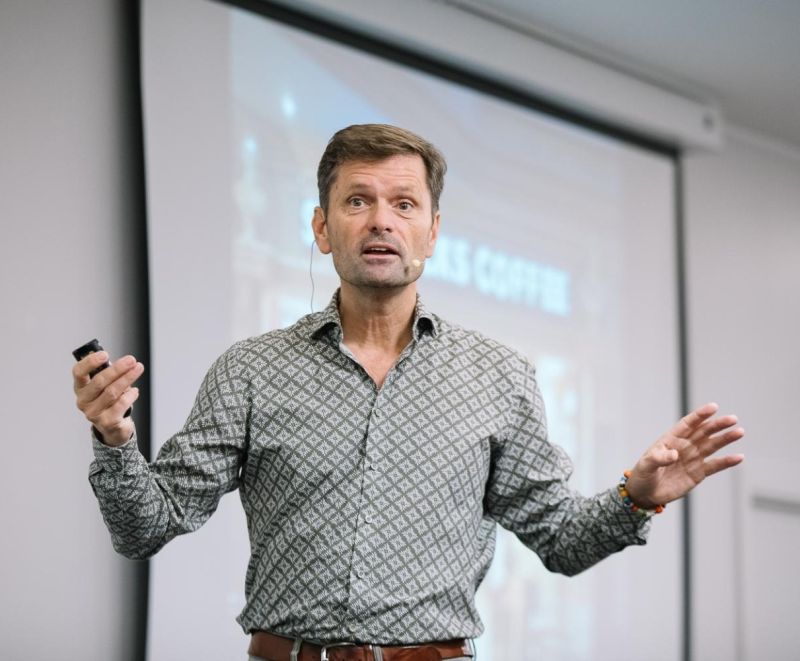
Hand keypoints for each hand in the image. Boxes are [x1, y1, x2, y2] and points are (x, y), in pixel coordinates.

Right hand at [73, 352, 143, 446]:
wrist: (113, 427)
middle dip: (118, 369)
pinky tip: (135, 391)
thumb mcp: (105, 385)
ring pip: (112, 392)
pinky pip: (121, 404)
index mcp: (80, 388)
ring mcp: (94, 413)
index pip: (78, 372)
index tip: (105, 354)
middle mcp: (83, 401)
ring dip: (127, 378)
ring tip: (138, 369)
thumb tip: (124, 361)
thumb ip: (108, 373)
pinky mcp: (107, 422)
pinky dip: (130, 395)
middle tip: (131, 360)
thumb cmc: (108, 400)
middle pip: (99, 381)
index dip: (90, 362)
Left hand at [625, 403, 743, 508]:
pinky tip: (739, 457)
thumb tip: (674, 455)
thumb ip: (658, 458)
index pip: (688, 424)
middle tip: (733, 419)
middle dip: (717, 425)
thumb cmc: (643, 475)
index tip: (714, 407)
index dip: (700, 415)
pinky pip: (715, 466)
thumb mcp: (646, 465)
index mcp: (671, 439)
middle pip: (704, 432)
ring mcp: (693, 458)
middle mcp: (684, 446)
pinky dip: (727, 462)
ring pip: (712, 446)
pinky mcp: (698, 473)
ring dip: (725, 439)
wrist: (646, 493)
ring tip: (739, 432)